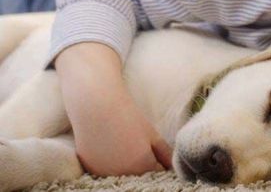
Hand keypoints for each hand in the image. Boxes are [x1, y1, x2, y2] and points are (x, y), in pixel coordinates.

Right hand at [55, 42, 171, 175]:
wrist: (95, 104)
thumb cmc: (128, 116)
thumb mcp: (152, 134)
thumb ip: (166, 154)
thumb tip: (174, 166)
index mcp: (142, 166)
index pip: (157, 170)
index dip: (156, 158)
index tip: (151, 145)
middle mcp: (123, 173)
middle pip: (139, 173)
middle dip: (141, 162)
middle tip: (134, 140)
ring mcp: (104, 171)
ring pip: (122, 171)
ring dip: (124, 163)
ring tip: (121, 141)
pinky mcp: (89, 166)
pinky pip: (105, 168)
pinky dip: (109, 161)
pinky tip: (108, 144)